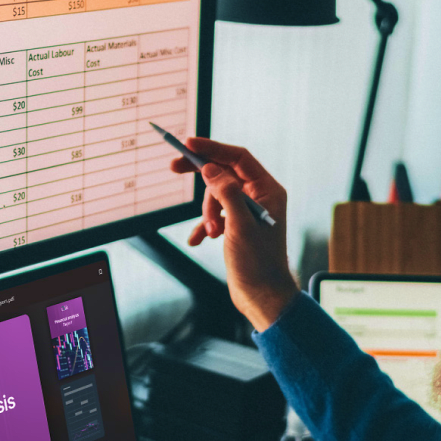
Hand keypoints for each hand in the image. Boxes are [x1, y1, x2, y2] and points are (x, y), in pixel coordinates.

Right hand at [170, 138, 298, 331]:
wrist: (263, 296)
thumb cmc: (258, 264)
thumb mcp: (239, 225)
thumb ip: (226, 192)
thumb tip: (211, 167)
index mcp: (268, 190)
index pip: (238, 158)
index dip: (213, 148)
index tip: (188, 144)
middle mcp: (259, 197)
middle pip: (224, 173)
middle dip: (202, 178)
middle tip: (173, 167)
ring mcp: (247, 212)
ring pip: (216, 196)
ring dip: (207, 213)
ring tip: (212, 233)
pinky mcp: (237, 226)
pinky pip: (215, 215)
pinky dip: (204, 226)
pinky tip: (197, 240)